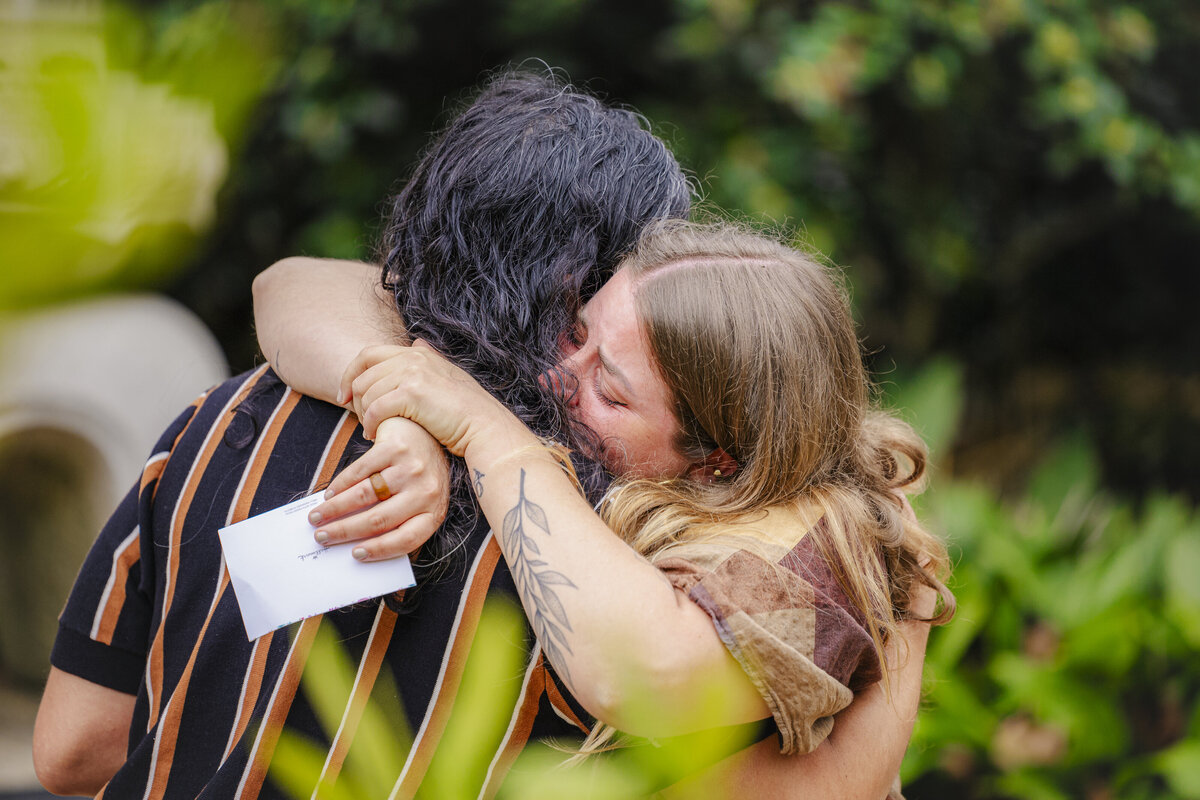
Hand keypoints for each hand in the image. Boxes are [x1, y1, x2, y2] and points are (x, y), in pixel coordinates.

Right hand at [309, 417, 449, 560]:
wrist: (429, 431)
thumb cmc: (419, 476)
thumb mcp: (420, 502)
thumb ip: (399, 522)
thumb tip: (359, 544)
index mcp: (433, 511)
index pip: (406, 539)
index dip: (379, 550)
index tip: (355, 555)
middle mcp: (425, 491)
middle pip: (379, 519)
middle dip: (344, 531)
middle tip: (322, 537)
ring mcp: (411, 468)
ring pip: (365, 495)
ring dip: (335, 509)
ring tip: (318, 516)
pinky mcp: (395, 448)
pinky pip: (360, 471)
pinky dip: (340, 485)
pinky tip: (330, 494)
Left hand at [338, 342, 532, 465]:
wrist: (484, 427)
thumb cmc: (465, 411)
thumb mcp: (446, 375)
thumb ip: (427, 359)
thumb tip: (417, 342)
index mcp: (418, 352)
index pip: (369, 354)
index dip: (350, 374)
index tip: (345, 396)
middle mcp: (414, 356)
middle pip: (363, 374)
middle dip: (354, 399)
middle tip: (358, 419)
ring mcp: (413, 372)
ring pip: (366, 392)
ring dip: (363, 414)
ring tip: (371, 430)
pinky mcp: (411, 393)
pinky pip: (374, 408)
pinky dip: (369, 424)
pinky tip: (374, 434)